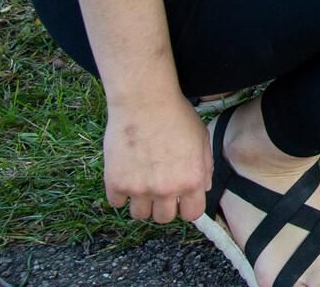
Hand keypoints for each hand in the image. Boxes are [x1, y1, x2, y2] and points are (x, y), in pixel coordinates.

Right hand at [102, 90, 211, 224]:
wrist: (145, 101)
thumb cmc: (177, 116)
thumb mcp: (202, 139)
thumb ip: (205, 168)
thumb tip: (202, 190)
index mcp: (191, 180)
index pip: (192, 214)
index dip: (187, 206)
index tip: (181, 198)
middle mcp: (166, 189)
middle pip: (163, 218)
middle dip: (164, 205)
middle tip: (160, 187)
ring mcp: (139, 188)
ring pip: (139, 214)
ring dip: (141, 201)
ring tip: (143, 181)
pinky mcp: (115, 183)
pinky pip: (116, 203)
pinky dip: (120, 193)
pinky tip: (127, 174)